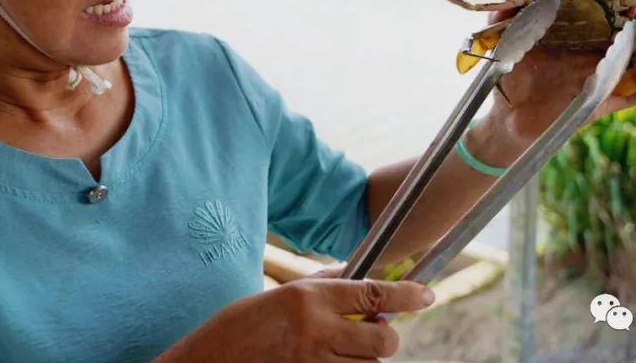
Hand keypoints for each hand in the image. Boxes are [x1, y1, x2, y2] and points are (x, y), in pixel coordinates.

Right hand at [156, 274, 432, 361]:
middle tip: (374, 330)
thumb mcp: (283, 294)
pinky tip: (328, 359)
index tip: (426, 295)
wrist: (209, 361)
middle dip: (386, 337)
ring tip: (340, 347)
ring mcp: (313, 362)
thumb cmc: (243, 324)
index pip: (372, 294)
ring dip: (364, 357)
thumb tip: (360, 281)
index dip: (406, 296)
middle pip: (382, 340)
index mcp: (310, 298)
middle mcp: (316, 330)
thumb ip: (324, 288)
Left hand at [484, 7, 635, 149]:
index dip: (619, 10)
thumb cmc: (508, 78)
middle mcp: (590, 61)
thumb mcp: (504, 45)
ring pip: (635, 67)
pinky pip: (629, 98)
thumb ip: (502, 20)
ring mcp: (597, 83)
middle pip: (627, 42)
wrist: (507, 116)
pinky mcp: (598, 105)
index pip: (602, 23)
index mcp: (572, 43)